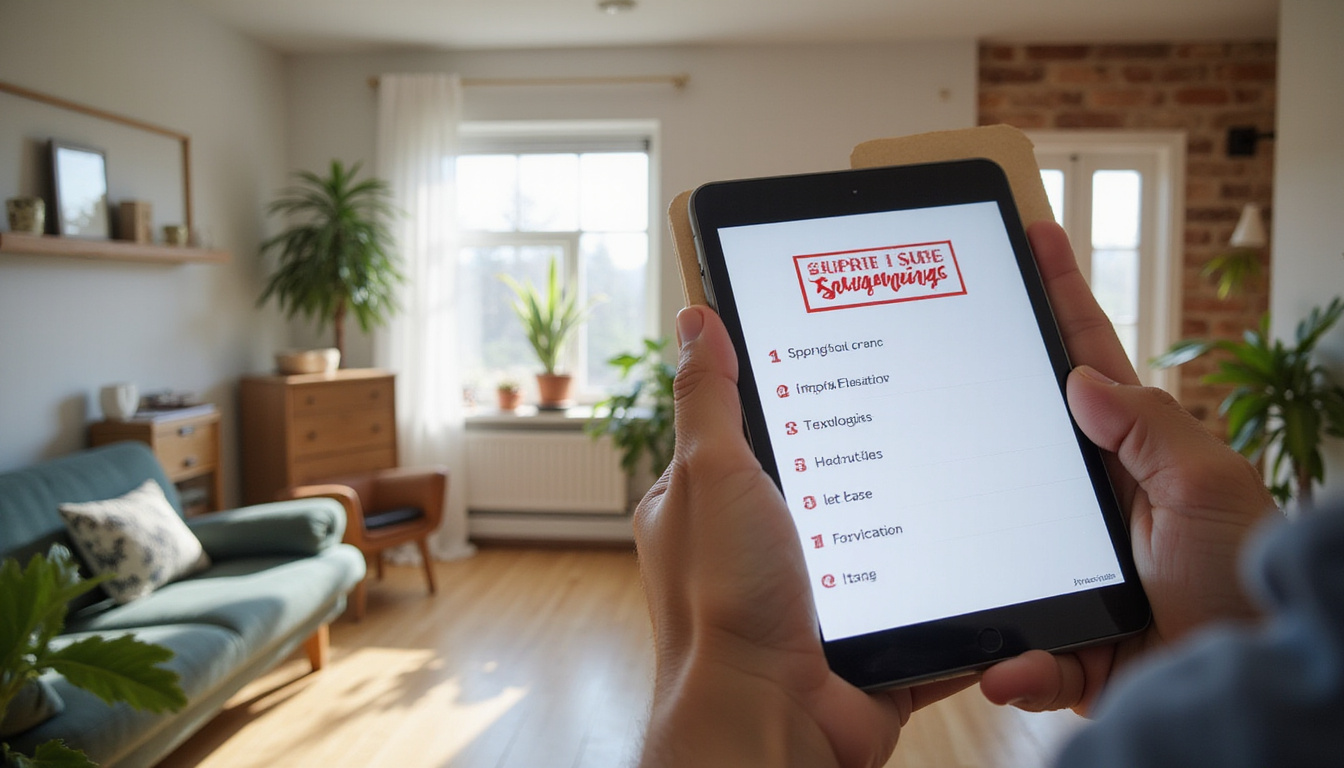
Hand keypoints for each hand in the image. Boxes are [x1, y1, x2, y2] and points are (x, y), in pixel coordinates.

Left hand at [635, 306, 971, 767]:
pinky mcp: (867, 641)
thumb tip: (696, 321)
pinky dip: (948, 589)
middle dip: (865, 456)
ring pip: (878, 542)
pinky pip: (921, 606)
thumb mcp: (712, 475)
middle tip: (917, 409)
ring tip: (955, 471)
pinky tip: (978, 553)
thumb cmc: (723, 603)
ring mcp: (814, 600)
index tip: (842, 360)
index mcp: (708, 509)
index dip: (789, 395)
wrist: (771, 721)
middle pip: (822, 482)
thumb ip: (708, 399)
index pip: (746, 432)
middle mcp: (756, 553)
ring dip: (910, 521)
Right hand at [978, 221, 1277, 714]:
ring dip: (972, 558)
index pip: (1087, 364)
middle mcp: (1092, 507)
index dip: (1062, 300)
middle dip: (973, 408)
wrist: (1249, 685)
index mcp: (1132, 459)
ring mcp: (1072, 571)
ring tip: (943, 548)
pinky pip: (1025, 650)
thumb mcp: (1208, 488)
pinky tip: (1008, 668)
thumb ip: (1149, 428)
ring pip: (996, 550)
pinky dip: (1017, 665)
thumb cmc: (1243, 581)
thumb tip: (1081, 380)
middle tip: (925, 366)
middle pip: (1020, 443)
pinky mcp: (1067, 642)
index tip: (1036, 238)